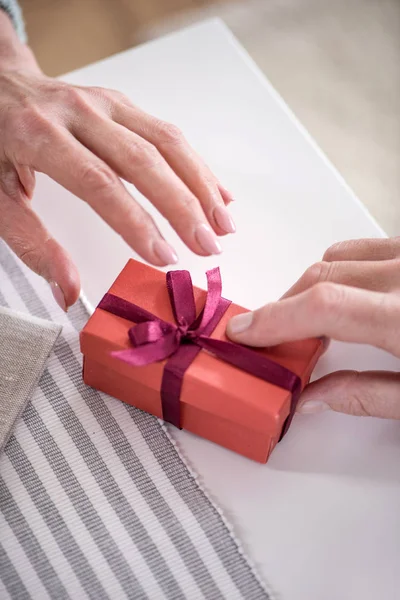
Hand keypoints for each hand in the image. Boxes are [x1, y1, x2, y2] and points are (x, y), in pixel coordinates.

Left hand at [0, 13, 234, 309]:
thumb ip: (32, 243)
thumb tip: (68, 290)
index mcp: (39, 134)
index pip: (98, 182)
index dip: (136, 221)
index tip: (163, 256)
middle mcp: (79, 112)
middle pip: (144, 159)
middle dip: (183, 207)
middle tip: (208, 246)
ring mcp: (105, 104)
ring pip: (165, 141)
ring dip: (200, 185)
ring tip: (223, 224)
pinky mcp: (122, 105)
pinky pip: (167, 133)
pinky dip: (196, 165)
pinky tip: (217, 193)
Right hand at [227, 238, 399, 419]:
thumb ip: (367, 396)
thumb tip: (313, 398)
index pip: (323, 307)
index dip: (275, 318)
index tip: (244, 333)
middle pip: (321, 279)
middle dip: (285, 309)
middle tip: (270, 339)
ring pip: (336, 258)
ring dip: (310, 286)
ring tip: (308, 319)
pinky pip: (361, 248)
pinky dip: (338, 267)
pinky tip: (341, 293)